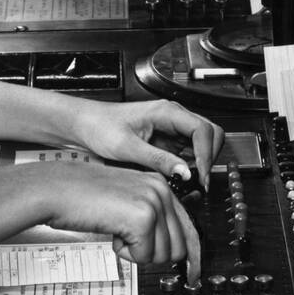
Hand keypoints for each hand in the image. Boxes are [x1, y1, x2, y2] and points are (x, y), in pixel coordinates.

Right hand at [27, 160, 194, 267]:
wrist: (55, 189)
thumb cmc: (81, 197)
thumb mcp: (125, 201)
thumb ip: (150, 218)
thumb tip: (173, 248)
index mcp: (160, 185)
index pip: (190, 228)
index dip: (192, 256)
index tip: (192, 272)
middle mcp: (162, 191)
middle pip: (179, 248)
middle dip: (153, 254)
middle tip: (128, 242)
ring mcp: (154, 203)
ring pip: (162, 255)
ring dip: (136, 253)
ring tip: (116, 231)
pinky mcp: (142, 218)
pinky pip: (144, 257)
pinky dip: (125, 253)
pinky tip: (112, 233)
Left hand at [66, 98, 223, 189]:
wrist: (83, 125)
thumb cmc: (99, 127)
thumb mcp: (128, 147)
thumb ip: (158, 160)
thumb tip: (185, 172)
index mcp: (166, 112)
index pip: (203, 130)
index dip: (206, 154)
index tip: (200, 176)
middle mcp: (173, 117)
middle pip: (210, 134)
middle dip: (209, 157)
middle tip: (200, 181)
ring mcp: (171, 128)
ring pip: (201, 143)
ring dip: (200, 162)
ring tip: (189, 182)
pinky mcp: (166, 140)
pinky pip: (187, 151)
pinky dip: (189, 165)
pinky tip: (179, 177)